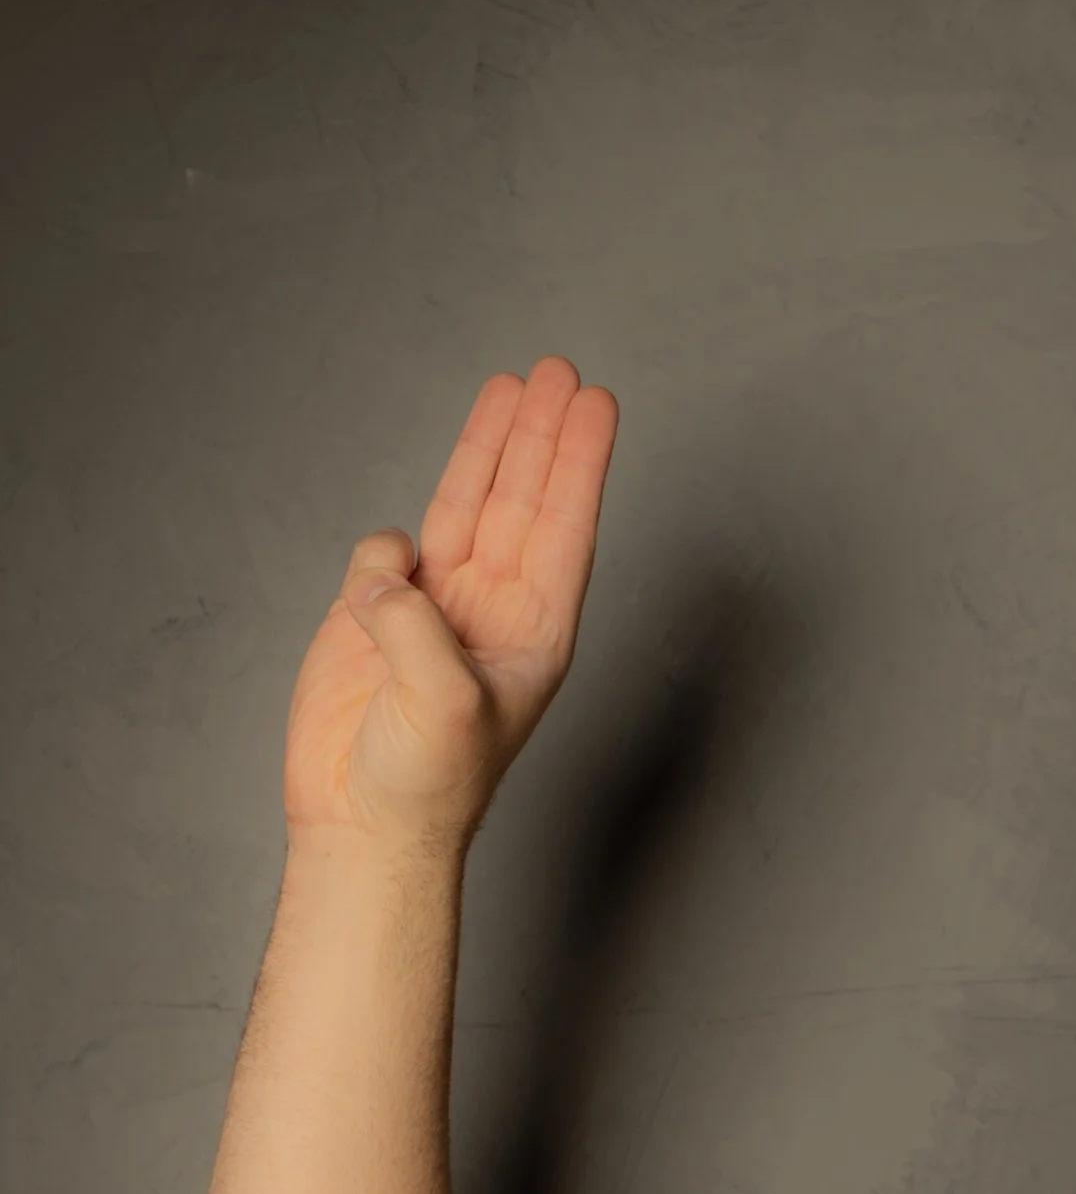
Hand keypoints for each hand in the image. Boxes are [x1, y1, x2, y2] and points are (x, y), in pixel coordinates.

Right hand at [282, 356, 619, 850]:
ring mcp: (438, 606)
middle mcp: (495, 609)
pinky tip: (378, 584)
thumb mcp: (444, 703)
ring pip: (468, 503)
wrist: (361, 823)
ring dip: (490, 445)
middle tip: (560, 370)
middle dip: (542, 433)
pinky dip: (380, 553)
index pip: (565, 528)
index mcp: (536, 633)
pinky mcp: (378, 611)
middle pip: (525, 498)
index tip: (596, 402)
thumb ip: (417, 626)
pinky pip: (382, 552)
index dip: (580, 462)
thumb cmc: (426, 784)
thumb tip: (386, 573)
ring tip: (511, 382)